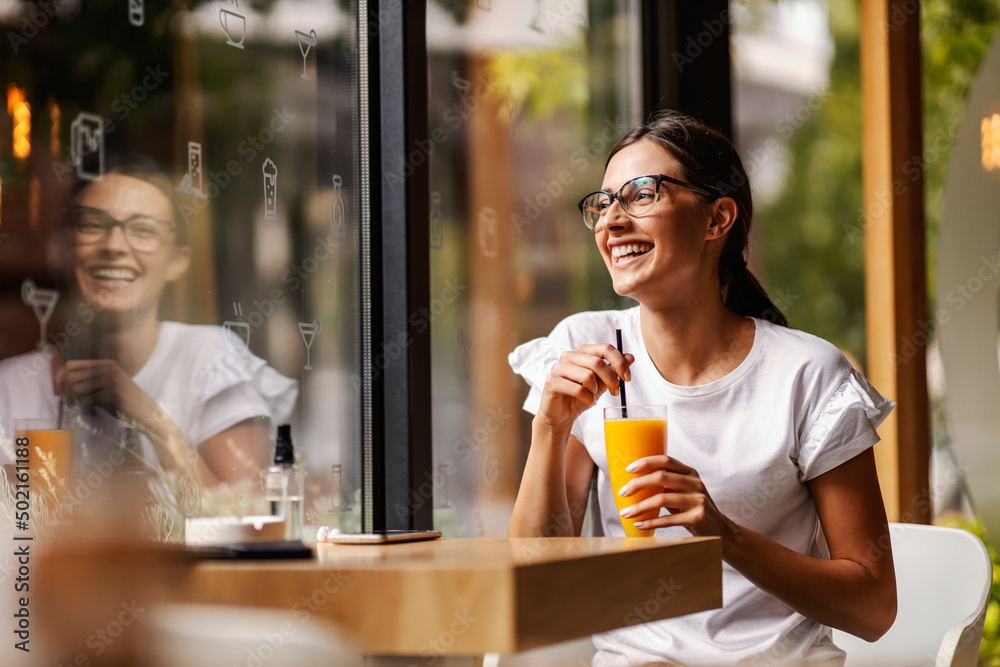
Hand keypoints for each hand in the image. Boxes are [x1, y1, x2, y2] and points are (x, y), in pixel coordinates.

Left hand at [55, 359, 158, 427]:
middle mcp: (109, 368)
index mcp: (106, 364)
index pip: (71, 364)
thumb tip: (60, 383)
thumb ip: (90, 381)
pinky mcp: (114, 393)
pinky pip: (86, 401)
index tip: (58, 392)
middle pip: (70, 376)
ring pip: (76, 388)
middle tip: (68, 404)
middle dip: (64, 392)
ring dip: (74, 402)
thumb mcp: (108, 386)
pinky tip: (92, 414)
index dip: (59, 378)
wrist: (147, 414)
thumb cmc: (124, 403)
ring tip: (80, 408)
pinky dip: (85, 411)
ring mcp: (113, 379)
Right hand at [536, 344, 633, 432]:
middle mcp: (569, 356)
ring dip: (595, 391)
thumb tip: (631, 357)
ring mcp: (558, 368)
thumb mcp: (601, 383)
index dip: (620, 362)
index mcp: (582, 352)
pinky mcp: (552, 382)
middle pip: (597, 362)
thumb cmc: (581, 396)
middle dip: (611, 379)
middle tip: (616, 392)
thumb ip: (614, 370)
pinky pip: (578, 389)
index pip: (605, 348)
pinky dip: (587, 399)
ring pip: (588, 376)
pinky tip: (586, 402)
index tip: (628, 378)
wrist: (562, 414)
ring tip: (592, 396)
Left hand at [617, 455, 736, 538]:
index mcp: (690, 473)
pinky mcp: (697, 517)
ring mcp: (698, 500)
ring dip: (640, 506)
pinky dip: (650, 522)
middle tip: (622, 493)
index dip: (646, 462)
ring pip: (662, 499)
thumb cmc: (693, 509)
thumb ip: (665, 485)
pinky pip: (668, 519)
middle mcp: (695, 483)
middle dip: (638, 484)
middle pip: (661, 477)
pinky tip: (639, 524)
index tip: (628, 469)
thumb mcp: (683, 491)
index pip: (666, 460)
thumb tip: (632, 483)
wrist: (720, 530)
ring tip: (626, 513)